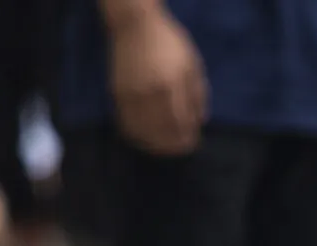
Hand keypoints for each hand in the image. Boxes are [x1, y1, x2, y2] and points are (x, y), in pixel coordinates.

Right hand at [108, 9, 206, 155]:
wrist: (135, 25)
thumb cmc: (170, 43)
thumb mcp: (192, 65)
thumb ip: (198, 94)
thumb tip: (199, 121)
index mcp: (171, 85)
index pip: (181, 123)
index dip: (188, 138)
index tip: (194, 143)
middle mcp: (149, 93)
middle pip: (161, 132)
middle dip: (173, 146)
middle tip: (182, 149)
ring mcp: (130, 94)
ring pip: (142, 131)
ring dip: (155, 145)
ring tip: (165, 148)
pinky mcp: (117, 93)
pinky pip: (126, 123)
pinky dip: (137, 135)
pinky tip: (146, 138)